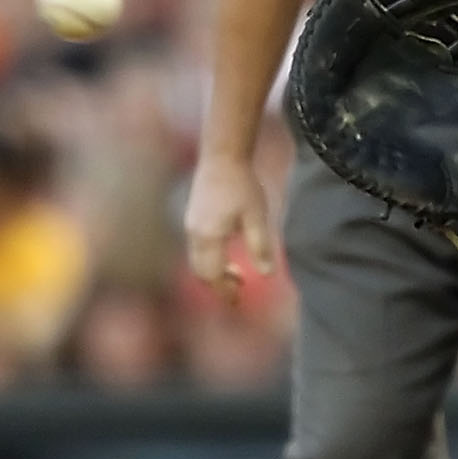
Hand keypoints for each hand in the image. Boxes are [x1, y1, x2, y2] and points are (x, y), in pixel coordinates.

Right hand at [184, 154, 276, 297]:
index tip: (237, 302)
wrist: (222, 156)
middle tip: (238, 291)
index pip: (212, 275)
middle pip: (200, 272)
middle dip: (218, 285)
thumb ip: (260, 246)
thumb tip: (266, 274)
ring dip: (214, 271)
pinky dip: (210, 258)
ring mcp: (191, 225)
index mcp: (209, 237)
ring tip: (237, 273)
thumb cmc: (242, 184)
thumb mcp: (257, 216)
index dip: (224, 291)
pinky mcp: (192, 217)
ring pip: (197, 260)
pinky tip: (228, 251)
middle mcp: (194, 234)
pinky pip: (198, 248)